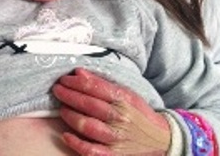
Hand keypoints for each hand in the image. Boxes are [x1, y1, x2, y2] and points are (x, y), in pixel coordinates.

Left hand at [52, 68, 169, 155]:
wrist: (161, 140)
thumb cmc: (138, 113)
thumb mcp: (126, 93)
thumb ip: (101, 83)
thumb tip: (78, 73)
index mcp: (123, 100)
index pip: (95, 88)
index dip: (75, 82)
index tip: (64, 79)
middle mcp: (120, 118)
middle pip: (89, 105)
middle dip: (69, 95)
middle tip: (57, 90)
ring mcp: (117, 138)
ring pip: (88, 126)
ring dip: (71, 116)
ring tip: (62, 109)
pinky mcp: (114, 155)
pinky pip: (92, 151)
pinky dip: (77, 143)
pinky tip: (66, 135)